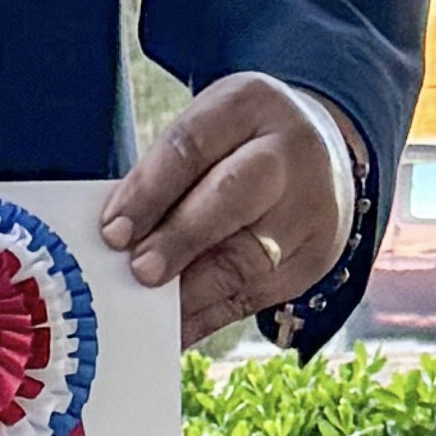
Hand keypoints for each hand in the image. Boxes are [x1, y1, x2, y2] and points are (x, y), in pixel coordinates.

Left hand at [102, 74, 347, 341]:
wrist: (323, 154)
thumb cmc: (238, 146)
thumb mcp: (206, 130)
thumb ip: (166, 175)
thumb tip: (118, 239)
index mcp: (250, 105)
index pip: (193, 145)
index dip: (150, 191)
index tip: (113, 231)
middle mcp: (290, 153)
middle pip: (234, 197)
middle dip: (182, 239)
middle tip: (140, 273)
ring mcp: (312, 208)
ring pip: (251, 257)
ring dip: (195, 291)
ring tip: (150, 314)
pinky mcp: (315, 259)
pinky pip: (258, 295)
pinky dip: (210, 317)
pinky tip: (174, 330)